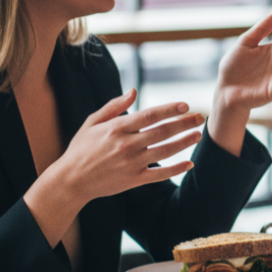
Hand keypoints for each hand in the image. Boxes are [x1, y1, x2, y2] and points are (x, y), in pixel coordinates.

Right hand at [53, 90, 203, 202]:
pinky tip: (189, 163)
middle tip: (201, 117)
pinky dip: (176, 169)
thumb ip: (114, 106)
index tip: (185, 105)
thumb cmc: (81, 148)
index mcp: (117, 128)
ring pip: (165, 151)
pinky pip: (159, 175)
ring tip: (198, 135)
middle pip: (162, 131)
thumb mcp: (92, 123)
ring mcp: (131, 163)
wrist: (70, 181)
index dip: (170, 109)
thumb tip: (133, 90)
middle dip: (184, 123)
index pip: (150, 115)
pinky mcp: (133, 180)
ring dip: (184, 142)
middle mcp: (126, 145)